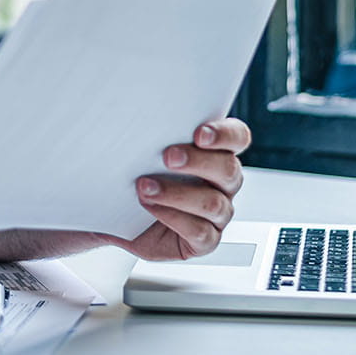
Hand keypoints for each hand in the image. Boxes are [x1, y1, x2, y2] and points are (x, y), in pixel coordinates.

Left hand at [100, 117, 251, 260]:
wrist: (117, 212)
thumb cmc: (136, 174)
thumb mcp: (143, 148)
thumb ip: (156, 132)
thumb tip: (141, 114)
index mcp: (216, 153)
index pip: (237, 137)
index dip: (225, 134)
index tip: (199, 133)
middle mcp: (222, 183)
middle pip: (228, 169)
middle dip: (197, 161)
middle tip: (168, 156)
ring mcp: (217, 214)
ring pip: (212, 203)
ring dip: (176, 193)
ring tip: (145, 187)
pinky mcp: (205, 241)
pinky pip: (200, 232)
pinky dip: (172, 218)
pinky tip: (150, 208)